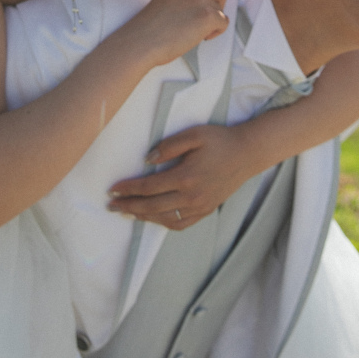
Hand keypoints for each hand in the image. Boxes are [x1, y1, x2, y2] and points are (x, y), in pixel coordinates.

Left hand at [107, 123, 252, 229]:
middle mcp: (191, 196)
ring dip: (143, 217)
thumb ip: (168, 146)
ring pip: (164, 218)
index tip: (112, 190)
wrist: (247, 153)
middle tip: (111, 206)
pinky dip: (163, 223)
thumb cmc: (219, 140)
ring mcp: (199, 206)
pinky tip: (153, 218)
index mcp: (185, 176)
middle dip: (129, 206)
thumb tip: (147, 160)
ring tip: (127, 212)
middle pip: (152, 206)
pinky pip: (180, 223)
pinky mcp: (206, 210)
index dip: (128, 189)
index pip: (148, 187)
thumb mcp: (194, 134)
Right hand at [122, 0, 235, 68]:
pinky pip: (223, 23)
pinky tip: (196, 35)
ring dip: (213, 20)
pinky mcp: (208, 14)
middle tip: (192, 20)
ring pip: (222, 8)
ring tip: (191, 28)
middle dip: (215, 6)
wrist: (141, 41)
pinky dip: (214, 32)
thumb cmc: (153, 25)